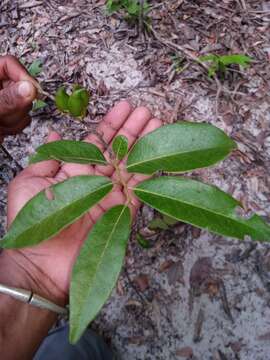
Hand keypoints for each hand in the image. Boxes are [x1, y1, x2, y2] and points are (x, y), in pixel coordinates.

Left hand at [0, 55, 36, 139]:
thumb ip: (7, 99)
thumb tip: (31, 88)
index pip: (9, 64)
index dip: (22, 76)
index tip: (32, 92)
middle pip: (21, 86)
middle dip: (17, 104)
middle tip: (3, 115)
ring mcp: (2, 102)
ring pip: (24, 105)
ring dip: (14, 119)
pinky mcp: (6, 116)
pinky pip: (23, 118)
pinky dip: (14, 127)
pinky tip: (2, 130)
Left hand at [4, 101, 161, 304]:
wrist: (41, 262)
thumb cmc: (31, 222)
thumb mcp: (29, 182)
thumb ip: (47, 157)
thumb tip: (55, 131)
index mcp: (75, 170)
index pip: (98, 142)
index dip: (112, 124)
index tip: (125, 106)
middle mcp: (96, 181)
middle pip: (119, 151)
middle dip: (133, 130)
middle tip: (148, 111)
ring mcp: (111, 196)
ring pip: (132, 166)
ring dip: (145, 145)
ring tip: (158, 123)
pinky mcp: (122, 213)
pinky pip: (139, 190)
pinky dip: (149, 173)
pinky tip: (158, 154)